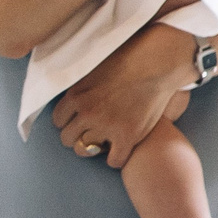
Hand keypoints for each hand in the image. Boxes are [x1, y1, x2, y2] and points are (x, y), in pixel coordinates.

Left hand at [53, 23, 195, 167]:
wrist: (158, 62)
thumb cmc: (130, 57)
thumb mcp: (94, 67)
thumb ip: (80, 83)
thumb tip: (70, 85)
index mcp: (76, 95)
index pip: (58, 119)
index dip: (69, 120)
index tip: (80, 120)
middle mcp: (87, 112)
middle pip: (68, 137)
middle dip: (78, 135)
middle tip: (92, 131)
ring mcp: (107, 125)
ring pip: (85, 150)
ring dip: (93, 147)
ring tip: (105, 140)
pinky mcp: (128, 135)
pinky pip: (114, 160)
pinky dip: (116, 157)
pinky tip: (122, 148)